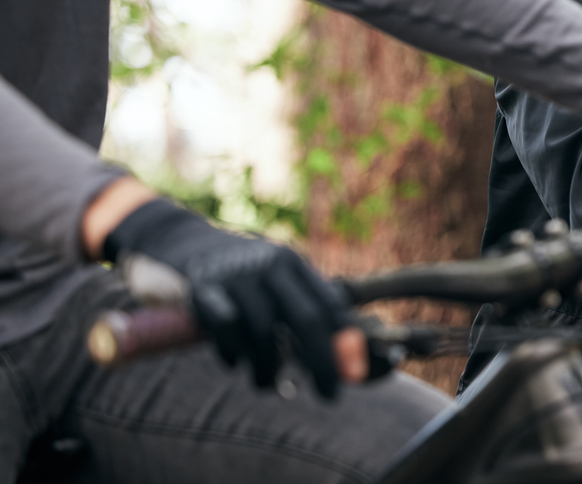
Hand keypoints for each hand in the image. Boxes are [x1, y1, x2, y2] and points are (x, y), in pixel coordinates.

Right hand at [103, 200, 363, 397]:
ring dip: (268, 367)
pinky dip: (232, 353)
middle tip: (328, 394)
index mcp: (292, 263)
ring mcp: (235, 274)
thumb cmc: (232, 273)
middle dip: (321, 361)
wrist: (177, 239)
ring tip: (264, 382)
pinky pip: (225, 327)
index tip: (353, 374)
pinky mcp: (201, 286)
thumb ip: (299, 310)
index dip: (345, 340)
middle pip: (306, 319)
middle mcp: (269, 264)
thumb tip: (334, 354)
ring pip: (264, 331)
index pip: (330, 303)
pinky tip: (233, 362)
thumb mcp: (270, 279)